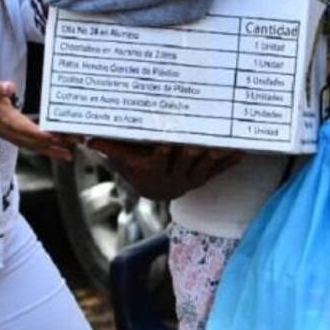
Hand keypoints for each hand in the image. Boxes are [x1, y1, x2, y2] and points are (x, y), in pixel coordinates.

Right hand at [0, 81, 75, 159]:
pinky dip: (53, 152)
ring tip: (73, 152)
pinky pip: (40, 149)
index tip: (57, 136)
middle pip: (39, 141)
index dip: (42, 134)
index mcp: (10, 121)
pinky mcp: (23, 141)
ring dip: (57, 150)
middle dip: (58, 142)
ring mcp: (20, 140)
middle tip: (77, 140)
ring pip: (41, 148)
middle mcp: (17, 134)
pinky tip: (66, 154)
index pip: (28, 130)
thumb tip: (9, 87)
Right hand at [85, 139, 242, 199]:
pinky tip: (240, 152)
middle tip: (197, 142)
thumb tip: (88, 139)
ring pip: (203, 168)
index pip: (157, 161)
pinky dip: (228, 163)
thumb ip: (110, 149)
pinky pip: (217, 171)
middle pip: (182, 164)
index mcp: (153, 172)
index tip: (167, 142)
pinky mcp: (203, 178)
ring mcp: (189, 179)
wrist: (154, 190)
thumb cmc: (137, 167)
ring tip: (222, 145)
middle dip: (190, 153)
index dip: (163, 153)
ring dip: (212, 158)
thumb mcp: (123, 161)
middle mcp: (172, 178)